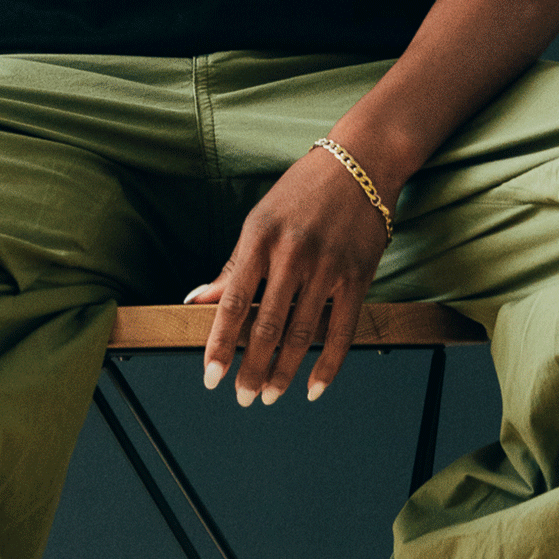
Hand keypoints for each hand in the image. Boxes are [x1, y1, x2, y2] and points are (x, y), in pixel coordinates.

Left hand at [188, 146, 392, 406]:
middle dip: (252, 369)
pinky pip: (341, 331)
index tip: (210, 376)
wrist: (361, 161)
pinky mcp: (358, 276)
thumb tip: (196, 300)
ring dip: (284, 373)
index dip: (220, 345)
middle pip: (267, 326)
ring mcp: (327, 266)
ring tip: (271, 395)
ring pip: (301, 334)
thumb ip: (233, 266)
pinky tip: (313, 387)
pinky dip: (328, 366)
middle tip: (243, 396)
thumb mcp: (259, 219)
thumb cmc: (303, 190)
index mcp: (260, 238)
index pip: (232, 302)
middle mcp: (292, 254)